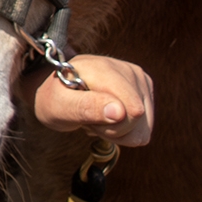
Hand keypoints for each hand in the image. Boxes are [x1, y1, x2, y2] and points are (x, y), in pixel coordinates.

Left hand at [21, 55, 153, 146]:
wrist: (58, 92)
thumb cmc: (55, 99)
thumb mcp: (60, 106)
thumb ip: (87, 107)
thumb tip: (120, 112)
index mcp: (104, 69)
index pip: (132, 111)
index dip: (111, 127)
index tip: (86, 120)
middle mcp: (127, 69)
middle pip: (139, 121)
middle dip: (113, 130)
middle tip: (90, 119)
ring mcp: (139, 78)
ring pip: (144, 129)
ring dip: (119, 132)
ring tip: (97, 116)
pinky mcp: (145, 89)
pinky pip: (145, 129)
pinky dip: (125, 131)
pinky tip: (108, 117)